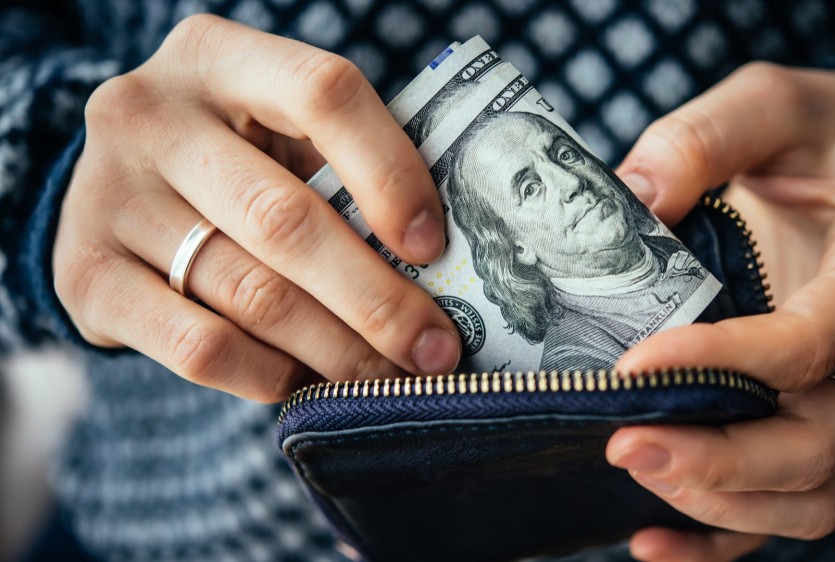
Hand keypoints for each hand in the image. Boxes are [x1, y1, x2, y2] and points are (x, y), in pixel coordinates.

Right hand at [53, 15, 460, 401]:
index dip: (391, 174)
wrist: (108, 194)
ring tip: (390, 377)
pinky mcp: (84, 276)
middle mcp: (149, 114)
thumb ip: (344, 169)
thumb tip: (441, 259)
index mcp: (217, 57)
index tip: (434, 247)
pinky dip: (269, 375)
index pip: (324, 94)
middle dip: (378, 300)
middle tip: (435, 351)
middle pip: (286, 218)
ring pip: (251, 293)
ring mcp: (108, 195)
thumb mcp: (276, 133)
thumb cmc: (229, 162)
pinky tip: (309, 383)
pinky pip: (199, 346)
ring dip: (337, 351)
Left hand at [606, 62, 834, 560]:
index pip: (811, 343)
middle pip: (819, 439)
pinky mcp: (808, 412)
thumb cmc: (814, 135)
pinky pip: (784, 499)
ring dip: (724, 502)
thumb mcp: (769, 101)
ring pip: (811, 489)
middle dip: (720, 458)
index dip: (724, 365)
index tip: (634, 363)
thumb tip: (636, 197)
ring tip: (636, 475)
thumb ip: (707, 136)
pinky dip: (723, 535)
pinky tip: (651, 542)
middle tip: (623, 442)